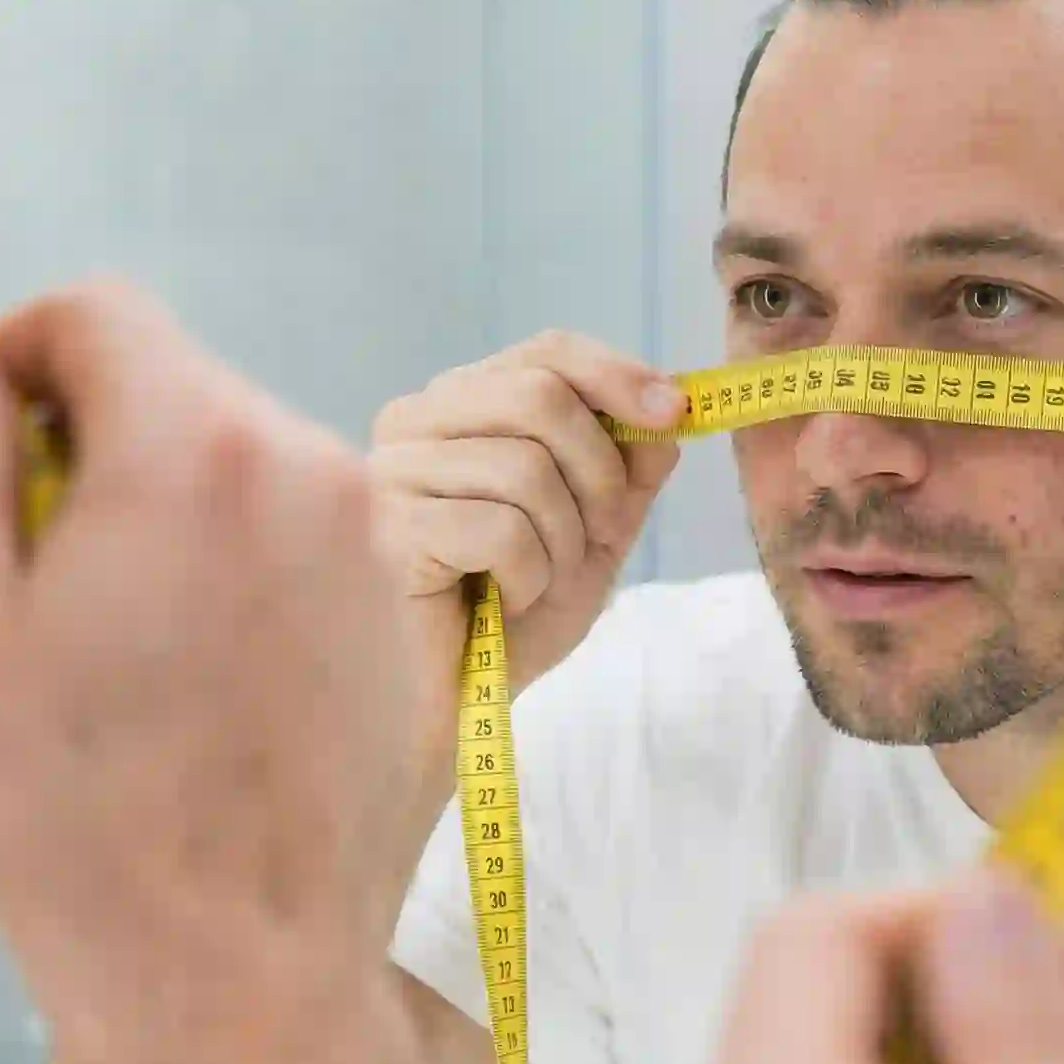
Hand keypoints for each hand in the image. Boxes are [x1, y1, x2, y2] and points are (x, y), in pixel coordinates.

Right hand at [0, 283, 425, 1063]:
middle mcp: (316, 472)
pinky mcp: (410, 622)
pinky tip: (205, 695)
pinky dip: (243, 578)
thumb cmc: (71, 821)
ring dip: (168, 520)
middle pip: (177, 391)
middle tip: (36, 581)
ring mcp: (379, 550)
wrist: (238, 978)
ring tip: (122, 658)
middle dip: (91, 449)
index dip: (14, 355)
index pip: (99, 313)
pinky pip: (305, 548)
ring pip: (243, 471)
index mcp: (200, 451)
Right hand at [369, 332, 682, 779]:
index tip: (674, 413)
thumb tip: (668, 412)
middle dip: (597, 474)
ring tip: (534, 583)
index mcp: (459, 408)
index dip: (617, 375)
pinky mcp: (389, 530)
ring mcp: (392, 474)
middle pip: (539, 396)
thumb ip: (628, 472)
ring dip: (561, 541)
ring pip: (524, 467)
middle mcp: (414, 424)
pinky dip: (527, 576)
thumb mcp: (594, 537)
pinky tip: (500, 604)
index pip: (545, 353)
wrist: (458, 710)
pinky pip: (500, 528)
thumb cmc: (511, 621)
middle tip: (597, 536)